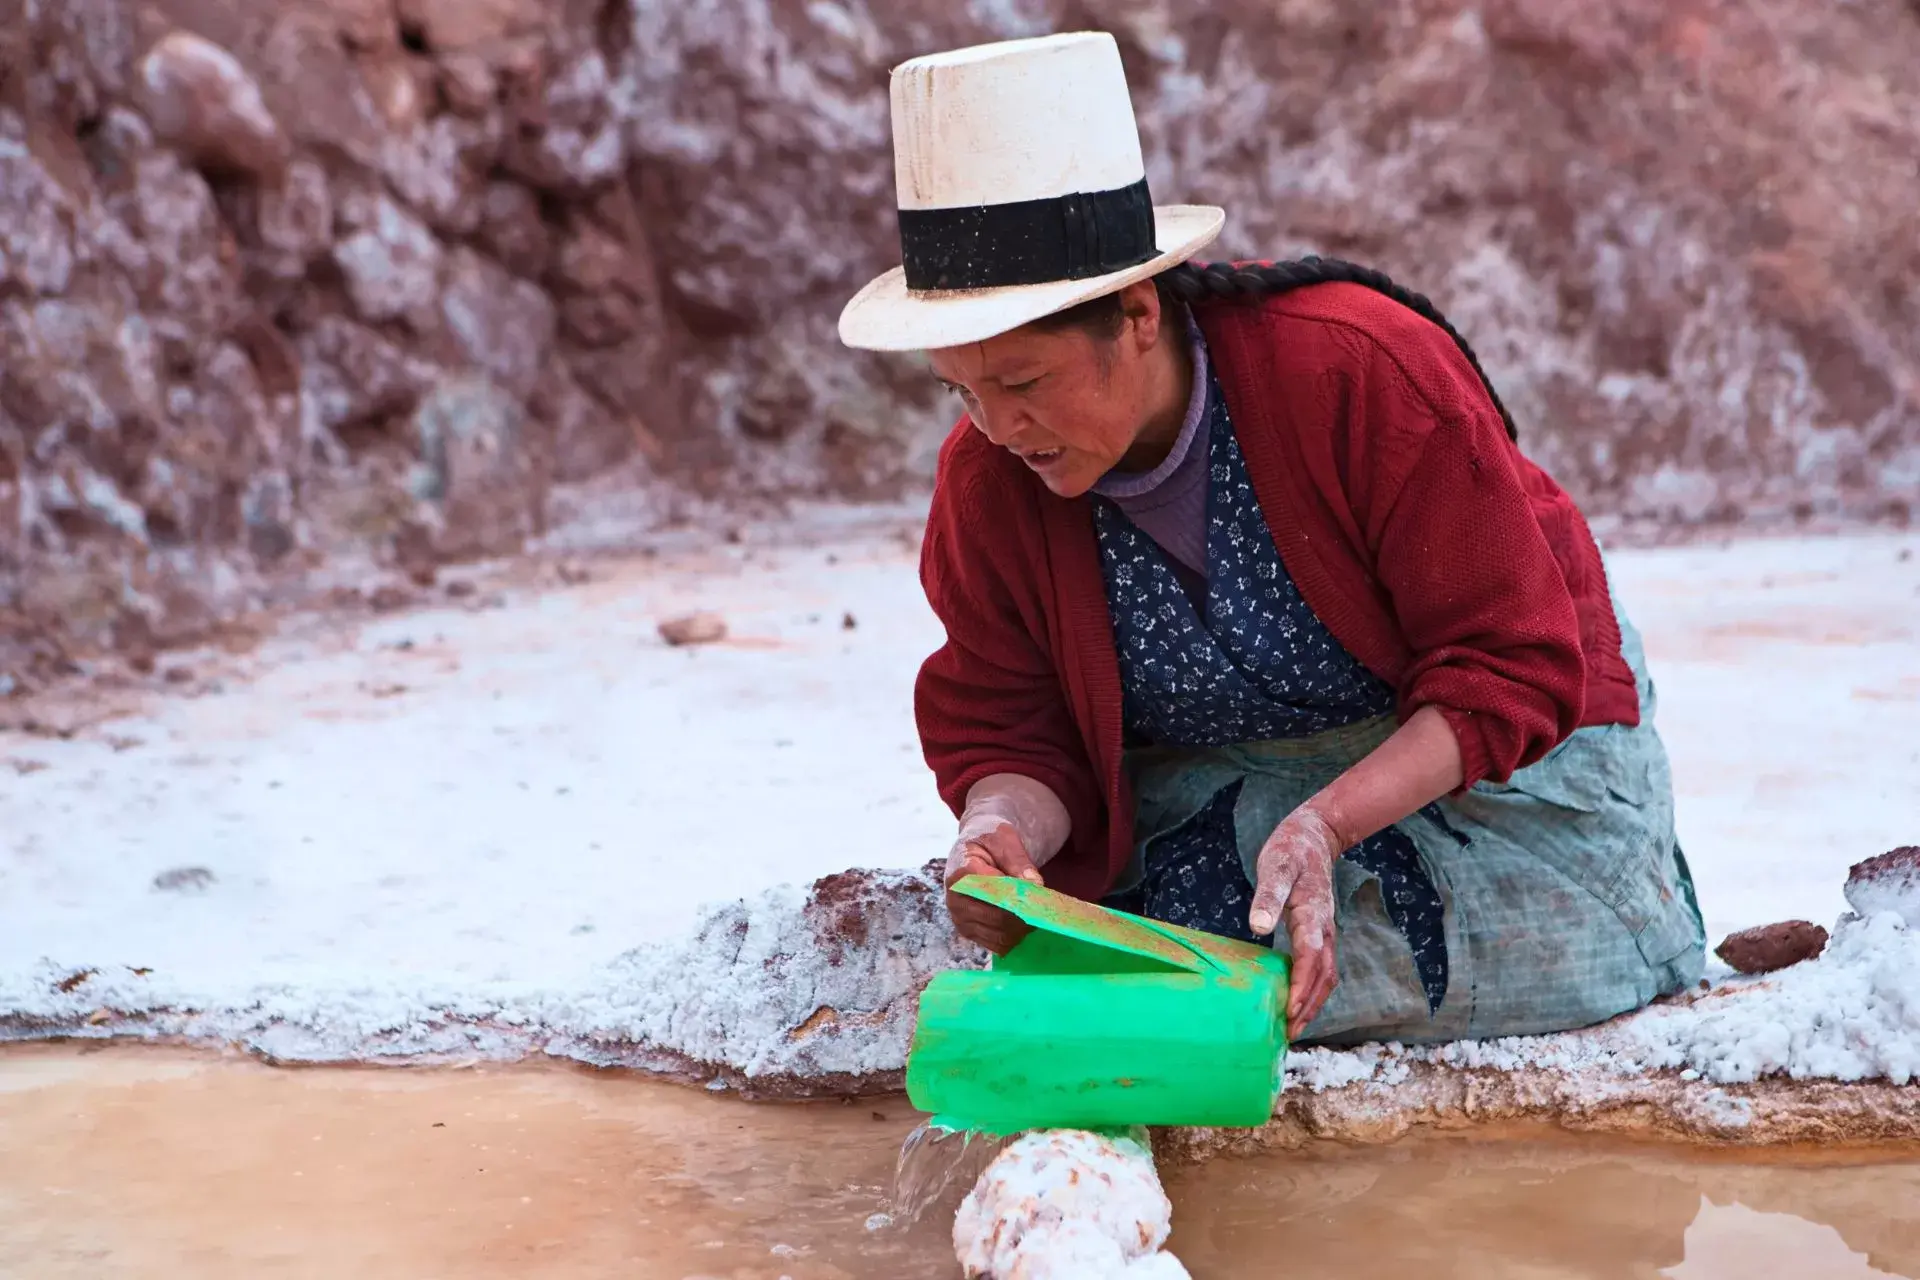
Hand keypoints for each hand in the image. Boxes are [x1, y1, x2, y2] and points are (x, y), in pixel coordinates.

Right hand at [944, 818, 1042, 955]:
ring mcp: (960, 919)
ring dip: (1022, 929)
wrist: (973, 847)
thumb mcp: (1005, 838)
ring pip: (1000, 936)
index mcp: (961, 874)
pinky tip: (1022, 922)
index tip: (1040, 895)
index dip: (1020, 898)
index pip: (995, 895)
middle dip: (1025, 915)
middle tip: (1044, 907)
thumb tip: (1035, 884)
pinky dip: (1014, 937)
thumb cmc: (990, 840)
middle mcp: (955, 900)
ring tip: (1034, 912)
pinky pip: (997, 944)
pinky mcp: (968, 931)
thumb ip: (1019, 860)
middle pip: (998, 919)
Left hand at [1248, 806, 1342, 1033]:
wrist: (1313, 837)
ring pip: (1327, 975)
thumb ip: (1268, 896)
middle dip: (1310, 1007)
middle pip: (1324, 976)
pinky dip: (1314, 989)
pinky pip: (1322, 968)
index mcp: (1313, 915)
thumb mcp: (1276, 867)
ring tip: (1294, 1027)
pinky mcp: (1320, 933)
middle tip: (1290, 1034)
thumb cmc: (1290, 851)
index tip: (1290, 1010)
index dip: (1302, 985)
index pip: (1312, 957)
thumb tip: (1257, 926)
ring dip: (1313, 1003)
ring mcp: (1325, 932)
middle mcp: (1324, 928)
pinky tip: (1297, 1000)